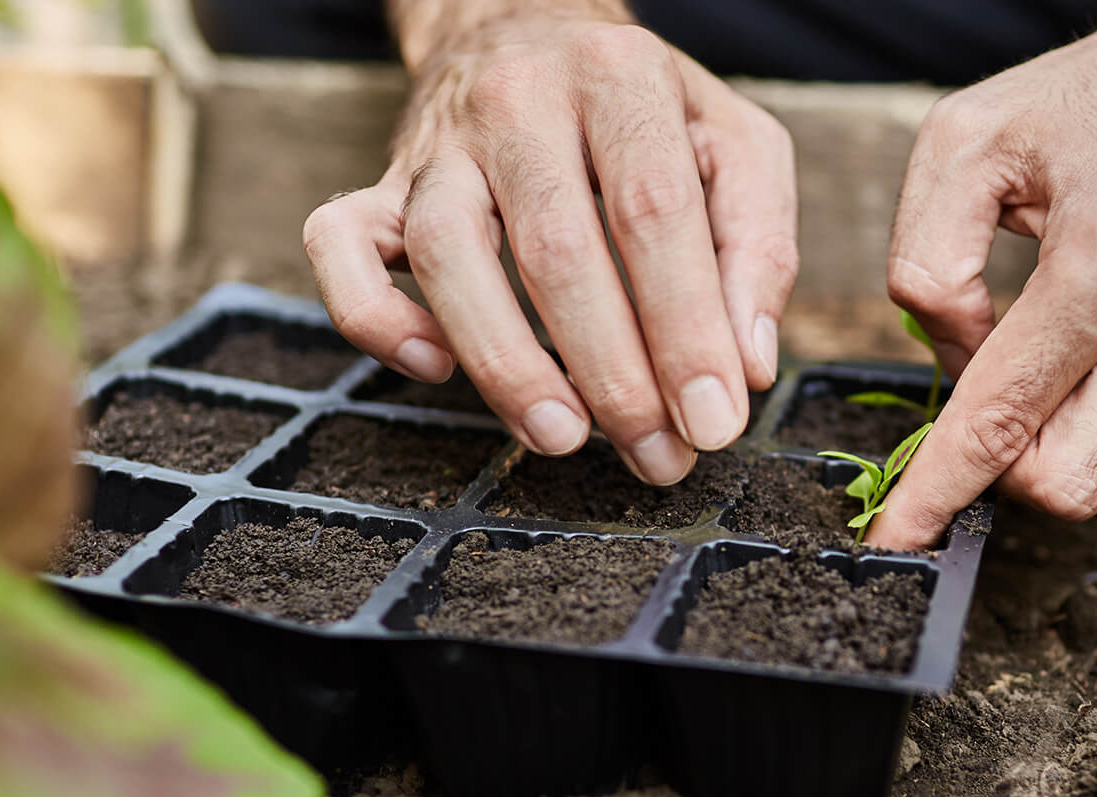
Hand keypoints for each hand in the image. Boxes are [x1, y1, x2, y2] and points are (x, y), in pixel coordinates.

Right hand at [304, 13, 796, 483]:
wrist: (524, 25)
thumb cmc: (643, 110)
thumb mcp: (734, 146)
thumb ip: (758, 247)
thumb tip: (746, 366)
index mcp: (619, 78)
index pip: (653, 211)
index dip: (685, 327)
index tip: (714, 419)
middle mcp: (519, 100)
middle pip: (555, 247)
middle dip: (613, 373)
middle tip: (658, 454)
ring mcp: (438, 144)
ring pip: (445, 253)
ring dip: (505, 364)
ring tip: (563, 437)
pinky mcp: (379, 184)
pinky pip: (338, 244)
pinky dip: (375, 318)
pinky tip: (435, 369)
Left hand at [869, 0, 1096, 546]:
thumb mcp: (966, 142)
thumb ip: (924, 262)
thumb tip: (952, 365)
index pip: (1008, 415)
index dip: (940, 488)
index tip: (898, 534)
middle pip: (1071, 481)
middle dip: (1008, 468)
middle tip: (996, 403)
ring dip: (1072, 466)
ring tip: (1061, 385)